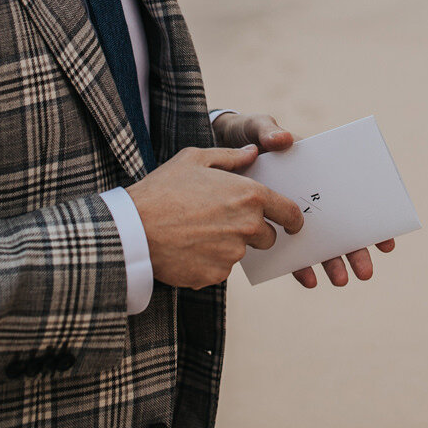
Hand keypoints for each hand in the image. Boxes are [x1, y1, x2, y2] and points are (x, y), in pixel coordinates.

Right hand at [127, 145, 304, 288]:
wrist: (133, 229)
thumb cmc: (163, 189)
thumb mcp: (194, 159)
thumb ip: (231, 156)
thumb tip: (253, 153)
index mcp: (249, 196)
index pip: (289, 212)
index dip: (293, 219)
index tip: (292, 223)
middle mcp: (247, 227)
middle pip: (268, 236)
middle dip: (255, 231)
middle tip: (226, 221)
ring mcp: (232, 254)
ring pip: (241, 252)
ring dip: (229, 245)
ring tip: (198, 231)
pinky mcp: (215, 275)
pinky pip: (220, 268)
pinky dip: (210, 261)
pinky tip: (188, 247)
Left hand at [209, 111, 396, 289]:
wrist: (221, 150)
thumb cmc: (246, 136)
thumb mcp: (256, 128)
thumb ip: (268, 131)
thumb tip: (285, 139)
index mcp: (315, 170)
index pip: (349, 193)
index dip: (370, 217)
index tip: (385, 240)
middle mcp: (310, 194)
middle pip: (340, 225)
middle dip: (356, 250)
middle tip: (365, 271)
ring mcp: (294, 213)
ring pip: (319, 242)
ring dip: (332, 263)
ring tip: (341, 281)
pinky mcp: (275, 226)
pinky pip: (291, 251)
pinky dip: (301, 266)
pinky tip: (309, 280)